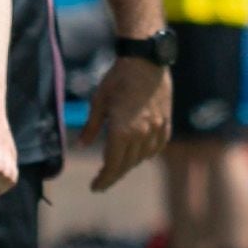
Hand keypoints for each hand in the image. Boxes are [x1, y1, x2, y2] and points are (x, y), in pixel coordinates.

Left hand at [79, 51, 170, 189]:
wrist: (146, 60)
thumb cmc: (117, 78)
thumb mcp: (98, 102)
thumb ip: (91, 127)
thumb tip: (81, 145)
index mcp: (122, 131)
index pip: (113, 165)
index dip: (103, 179)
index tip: (95, 187)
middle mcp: (141, 134)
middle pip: (127, 165)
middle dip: (114, 175)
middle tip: (102, 180)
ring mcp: (156, 129)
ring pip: (143, 158)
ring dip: (129, 164)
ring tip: (118, 165)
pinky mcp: (166, 122)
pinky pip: (158, 146)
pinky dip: (148, 153)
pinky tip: (140, 154)